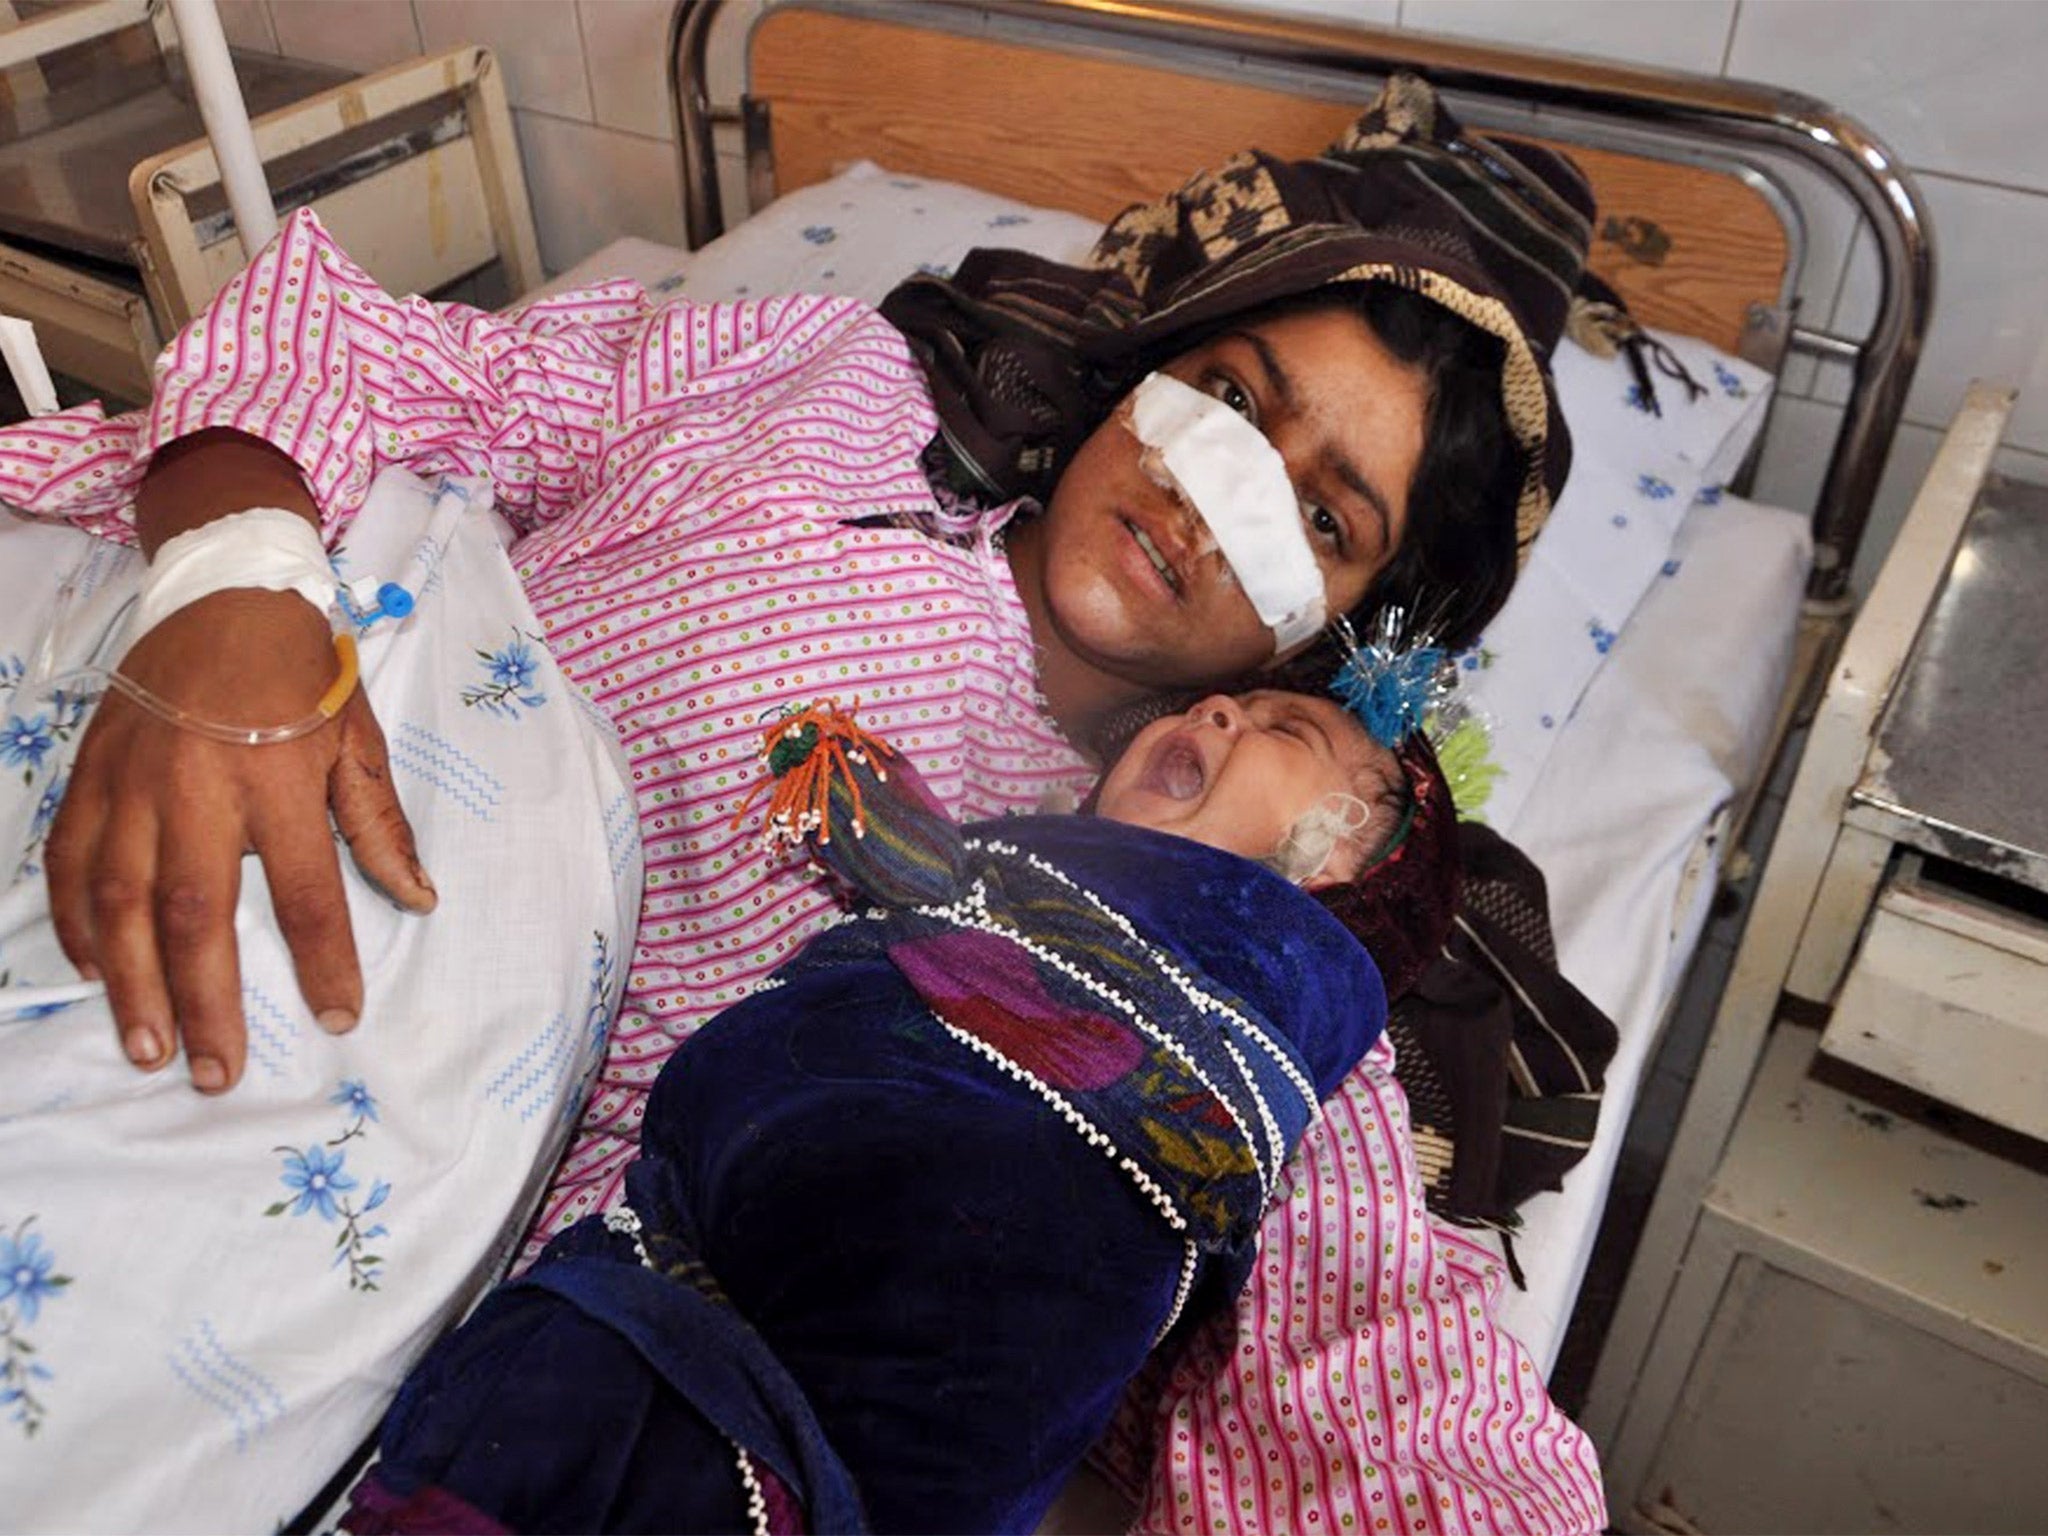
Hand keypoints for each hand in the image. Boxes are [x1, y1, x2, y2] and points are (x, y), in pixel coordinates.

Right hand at [43, 588, 435, 1091]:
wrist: (225, 590)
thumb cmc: (303, 672)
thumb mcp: (359, 740)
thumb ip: (380, 825)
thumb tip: (419, 900)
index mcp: (278, 779)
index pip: (306, 892)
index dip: (324, 961)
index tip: (339, 1018)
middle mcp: (197, 787)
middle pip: (196, 914)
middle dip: (205, 1002)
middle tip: (215, 1072)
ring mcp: (133, 782)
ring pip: (121, 900)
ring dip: (131, 983)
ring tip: (147, 1047)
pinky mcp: (90, 773)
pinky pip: (71, 860)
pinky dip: (78, 920)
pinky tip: (94, 970)